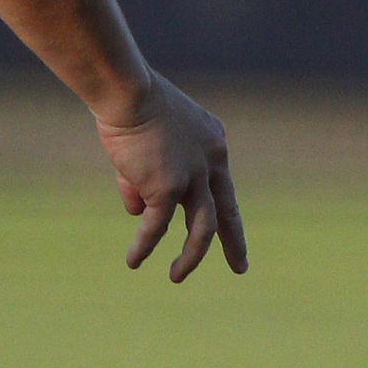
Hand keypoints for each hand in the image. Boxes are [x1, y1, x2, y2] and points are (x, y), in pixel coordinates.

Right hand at [94, 73, 246, 281]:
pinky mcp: (168, 187)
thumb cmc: (131, 105)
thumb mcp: (145, 143)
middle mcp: (211, 160)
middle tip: (241, 267)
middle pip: (226, 209)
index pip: (220, 183)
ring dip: (191, 256)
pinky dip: (144, 246)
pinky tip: (133, 260)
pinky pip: (156, 227)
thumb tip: (138, 213)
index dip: (220, 205)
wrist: (127, 90)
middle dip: (234, 240)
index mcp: (212, 142)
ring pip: (203, 229)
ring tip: (177, 276)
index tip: (227, 225)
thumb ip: (144, 179)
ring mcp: (193, 175)